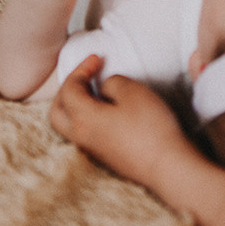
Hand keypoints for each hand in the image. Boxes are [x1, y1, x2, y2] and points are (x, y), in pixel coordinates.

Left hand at [50, 55, 194, 191]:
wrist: (167, 167)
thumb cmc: (150, 126)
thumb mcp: (132, 92)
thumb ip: (112, 83)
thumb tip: (104, 90)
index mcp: (83, 119)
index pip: (68, 89)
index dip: (80, 69)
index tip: (98, 59)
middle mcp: (82, 137)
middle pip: (57, 112)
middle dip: (67, 89)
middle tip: (85, 76)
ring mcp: (93, 150)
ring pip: (69, 125)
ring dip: (75, 104)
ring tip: (96, 91)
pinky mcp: (106, 158)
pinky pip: (85, 134)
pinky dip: (86, 118)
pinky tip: (107, 111)